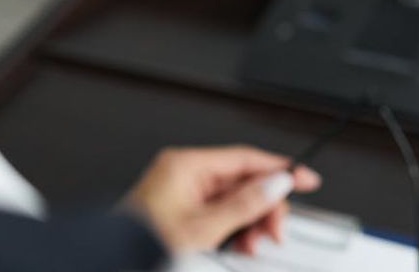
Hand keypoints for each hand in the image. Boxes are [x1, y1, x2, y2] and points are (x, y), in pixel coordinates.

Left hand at [124, 145, 320, 255]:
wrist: (113, 264)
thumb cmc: (142, 245)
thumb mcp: (203, 229)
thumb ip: (244, 205)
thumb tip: (276, 184)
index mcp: (186, 165)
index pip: (244, 158)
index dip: (278, 168)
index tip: (304, 177)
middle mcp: (185, 173)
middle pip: (242, 181)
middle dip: (264, 206)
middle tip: (274, 229)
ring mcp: (184, 192)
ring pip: (235, 200)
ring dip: (251, 222)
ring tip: (253, 244)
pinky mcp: (184, 211)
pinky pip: (220, 213)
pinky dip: (235, 229)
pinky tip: (239, 245)